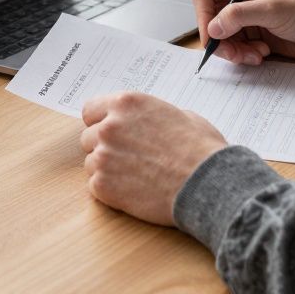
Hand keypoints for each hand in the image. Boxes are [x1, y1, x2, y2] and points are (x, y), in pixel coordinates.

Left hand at [80, 92, 226, 226]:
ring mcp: (103, 156)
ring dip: (107, 169)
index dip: (101, 122)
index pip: (91, 110)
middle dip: (105, 147)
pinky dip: (110, 191)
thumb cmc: (201, 150)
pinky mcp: (103, 186)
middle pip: (88, 137)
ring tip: (135, 177)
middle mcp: (109, 127)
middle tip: (128, 159)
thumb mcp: (182, 115)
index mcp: (127, 104)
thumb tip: (148, 122)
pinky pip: (95, 186)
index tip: (110, 132)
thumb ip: (153, 115)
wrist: (206, 184)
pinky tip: (133, 191)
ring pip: (91, 163)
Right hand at [191, 0, 294, 65]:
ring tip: (256, 54)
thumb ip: (240, 15)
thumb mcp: (273, 9)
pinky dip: (245, 56)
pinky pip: (237, 49)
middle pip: (210, 20)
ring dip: (235, 51)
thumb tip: (213, 27)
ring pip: (223, 38)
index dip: (203, 16)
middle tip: (235, 54)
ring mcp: (248, 18)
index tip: (211, 37)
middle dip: (221, 40)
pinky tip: (263, 54)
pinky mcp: (256, 36)